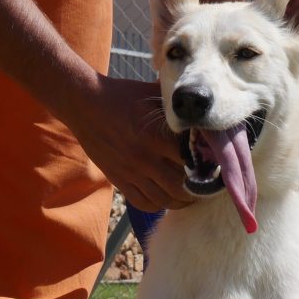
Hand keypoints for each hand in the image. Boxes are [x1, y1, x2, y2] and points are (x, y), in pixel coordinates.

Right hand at [64, 76, 192, 212]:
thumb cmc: (121, 96)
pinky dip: (157, 204)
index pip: (191, 161)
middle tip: (205, 186)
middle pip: (180, 187)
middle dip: (197, 190)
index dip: (205, 166)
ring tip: (188, 195)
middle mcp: (145, 158)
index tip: (213, 166)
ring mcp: (131, 172)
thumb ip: (175, 104)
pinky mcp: (119, 180)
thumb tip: (198, 105)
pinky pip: (142, 202)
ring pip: (163, 199)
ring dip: (180, 201)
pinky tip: (165, 198)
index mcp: (157, 137)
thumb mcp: (152, 94)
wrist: (85, 106)